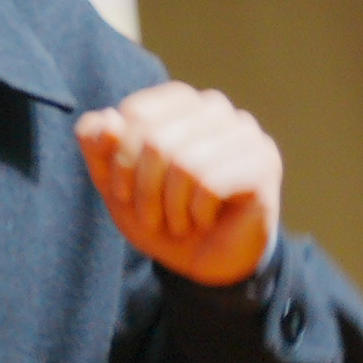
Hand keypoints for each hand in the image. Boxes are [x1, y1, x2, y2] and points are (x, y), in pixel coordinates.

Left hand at [76, 81, 281, 287]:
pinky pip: (210, 183)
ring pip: (184, 162)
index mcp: (178, 102)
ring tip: (178, 222)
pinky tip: (203, 221)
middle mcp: (214, 107)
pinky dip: (196, 212)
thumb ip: (99, 148)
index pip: (136, 113)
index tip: (122, 193)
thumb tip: (105, 119)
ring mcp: (244, 132)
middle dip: (143, 189)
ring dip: (171, 206)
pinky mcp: (263, 162)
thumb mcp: (117, 185)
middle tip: (151, 217)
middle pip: (156, 139)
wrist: (207, 261)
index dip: (119, 159)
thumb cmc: (163, 215)